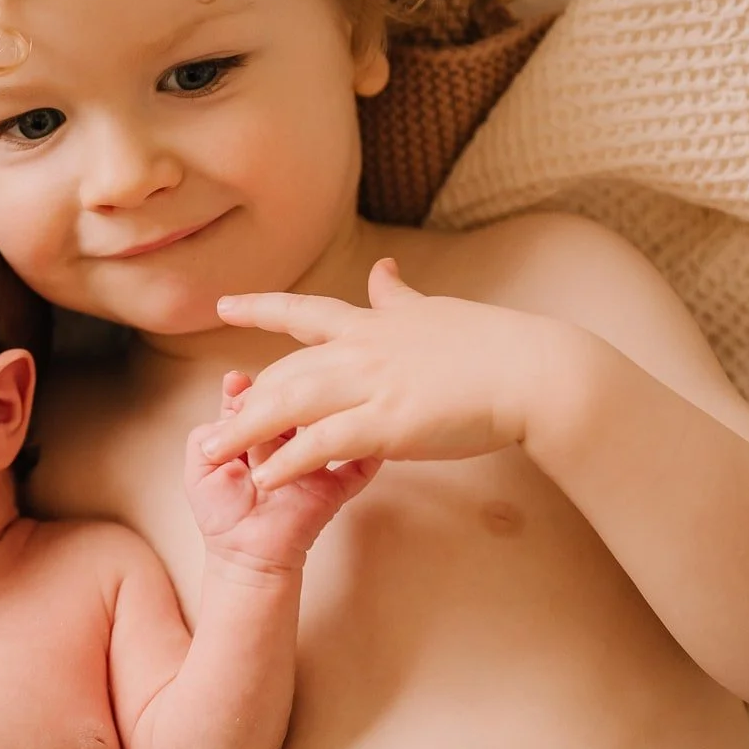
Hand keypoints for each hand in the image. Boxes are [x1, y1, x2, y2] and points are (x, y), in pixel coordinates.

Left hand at [187, 370, 380, 570]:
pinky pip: (358, 470)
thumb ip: (207, 435)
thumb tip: (229, 405)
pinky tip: (371, 439)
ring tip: (320, 401)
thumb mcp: (200, 468)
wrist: (245, 557)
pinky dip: (367, 456)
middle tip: (273, 394)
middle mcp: (286, 444)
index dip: (251, 391)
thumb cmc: (220, 513)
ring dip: (324, 415)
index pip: (259, 403)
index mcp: (256, 436)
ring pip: (324, 430)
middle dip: (285, 398)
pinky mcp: (332, 488)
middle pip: (293, 410)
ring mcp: (312, 463)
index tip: (240, 381)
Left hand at [201, 258, 562, 487]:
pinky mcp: (389, 423)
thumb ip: (400, 296)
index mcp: (374, 323)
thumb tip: (382, 269)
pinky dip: (290, 460)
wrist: (535, 371)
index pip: (303, 311)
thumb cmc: (495, 344)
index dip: (260, 309)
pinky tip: (266, 479)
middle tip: (213, 422)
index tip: (224, 307)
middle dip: (246, 397)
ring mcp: (374, 385)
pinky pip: (324, 443)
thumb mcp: (436, 309)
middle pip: (287, 369)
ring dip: (248, 430)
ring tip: (215, 453)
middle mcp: (363, 349)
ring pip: (292, 403)